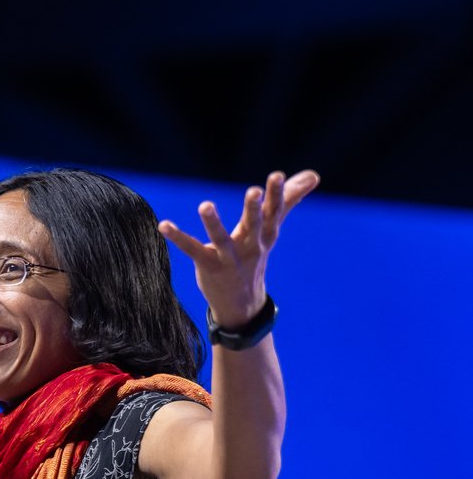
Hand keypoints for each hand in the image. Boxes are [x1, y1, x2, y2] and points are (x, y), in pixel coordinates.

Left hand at [158, 169, 319, 326]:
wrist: (242, 303)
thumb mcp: (272, 230)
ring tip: (205, 205)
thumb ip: (289, 200)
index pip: (274, 212)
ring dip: (213, 223)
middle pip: (254, 225)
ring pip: (221, 239)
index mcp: (266, 235)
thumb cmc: (255, 257)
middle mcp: (250, 246)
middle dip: (254, 209)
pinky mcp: (208, 266)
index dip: (276, 195)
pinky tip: (163, 224)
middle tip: (253, 191)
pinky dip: (177, 237)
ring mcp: (229, 258)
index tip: (277, 176)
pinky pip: (191, 249)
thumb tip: (314, 175)